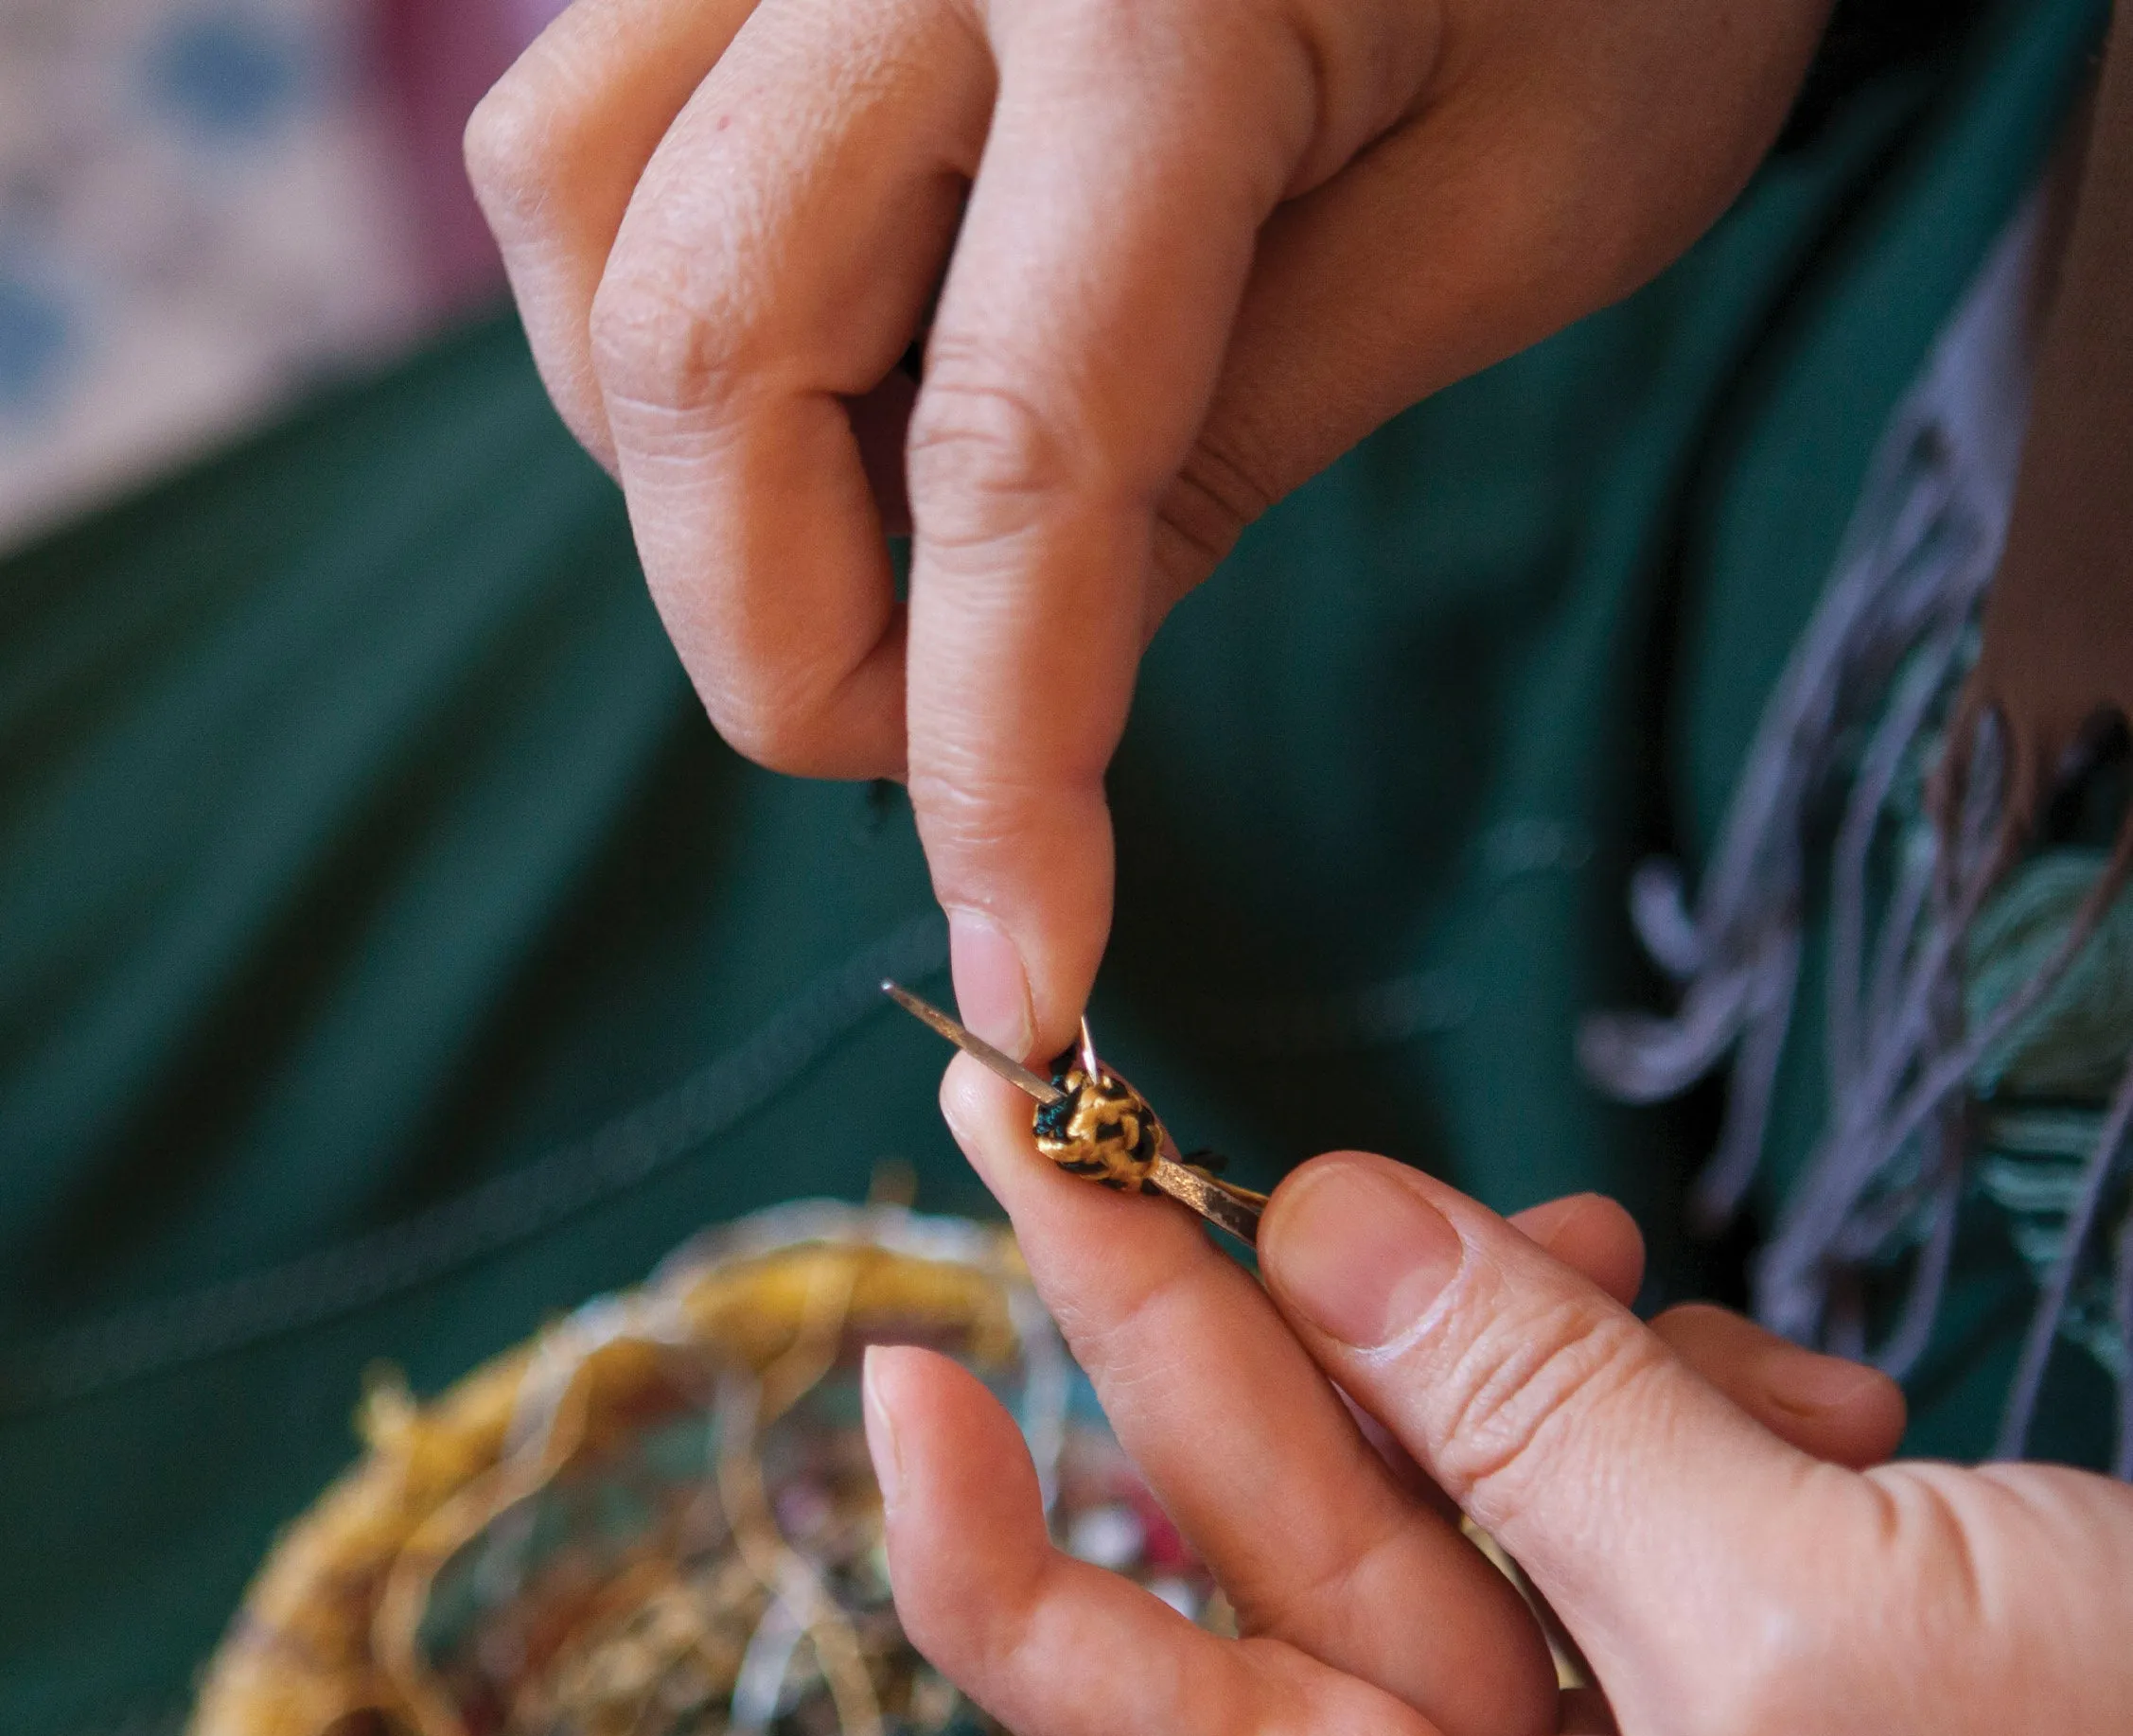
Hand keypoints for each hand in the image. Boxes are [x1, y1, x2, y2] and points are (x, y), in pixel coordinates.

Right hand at [467, 0, 1835, 1053]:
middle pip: (701, 348)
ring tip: (880, 549)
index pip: (1014, 453)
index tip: (1020, 976)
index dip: (992, 761)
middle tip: (936, 752)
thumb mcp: (1510, 217)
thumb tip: (1017, 685)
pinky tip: (826, 385)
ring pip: (583, 225)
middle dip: (789, 639)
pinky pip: (591, 134)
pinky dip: (666, 325)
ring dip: (687, 480)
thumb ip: (1238, 443)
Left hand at [860, 1057, 2132, 1735]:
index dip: (1002, 1545)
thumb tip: (1324, 1224)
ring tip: (1607, 1268)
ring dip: (1526, 1350)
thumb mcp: (1798, 1614)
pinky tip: (1786, 1384)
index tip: (888, 1364)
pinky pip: (1623, 1489)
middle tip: (1052, 1123)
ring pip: (1471, 1491)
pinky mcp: (1744, 1676)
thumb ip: (1528, 1416)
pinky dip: (1677, 1397)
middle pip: (1305, 1555)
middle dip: (1208, 1322)